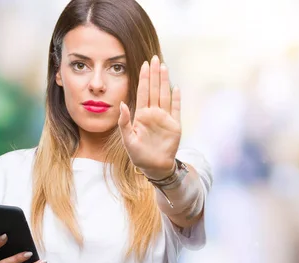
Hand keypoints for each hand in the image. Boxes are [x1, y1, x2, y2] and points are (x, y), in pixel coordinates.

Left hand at [118, 55, 180, 179]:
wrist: (154, 167)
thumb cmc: (138, 155)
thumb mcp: (127, 140)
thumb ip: (124, 122)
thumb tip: (122, 104)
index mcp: (141, 115)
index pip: (143, 92)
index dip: (144, 79)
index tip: (144, 64)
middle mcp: (153, 113)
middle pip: (154, 90)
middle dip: (154, 74)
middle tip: (154, 58)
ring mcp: (165, 118)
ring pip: (165, 95)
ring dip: (164, 81)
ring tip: (164, 67)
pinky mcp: (175, 126)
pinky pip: (176, 109)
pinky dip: (176, 98)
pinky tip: (176, 87)